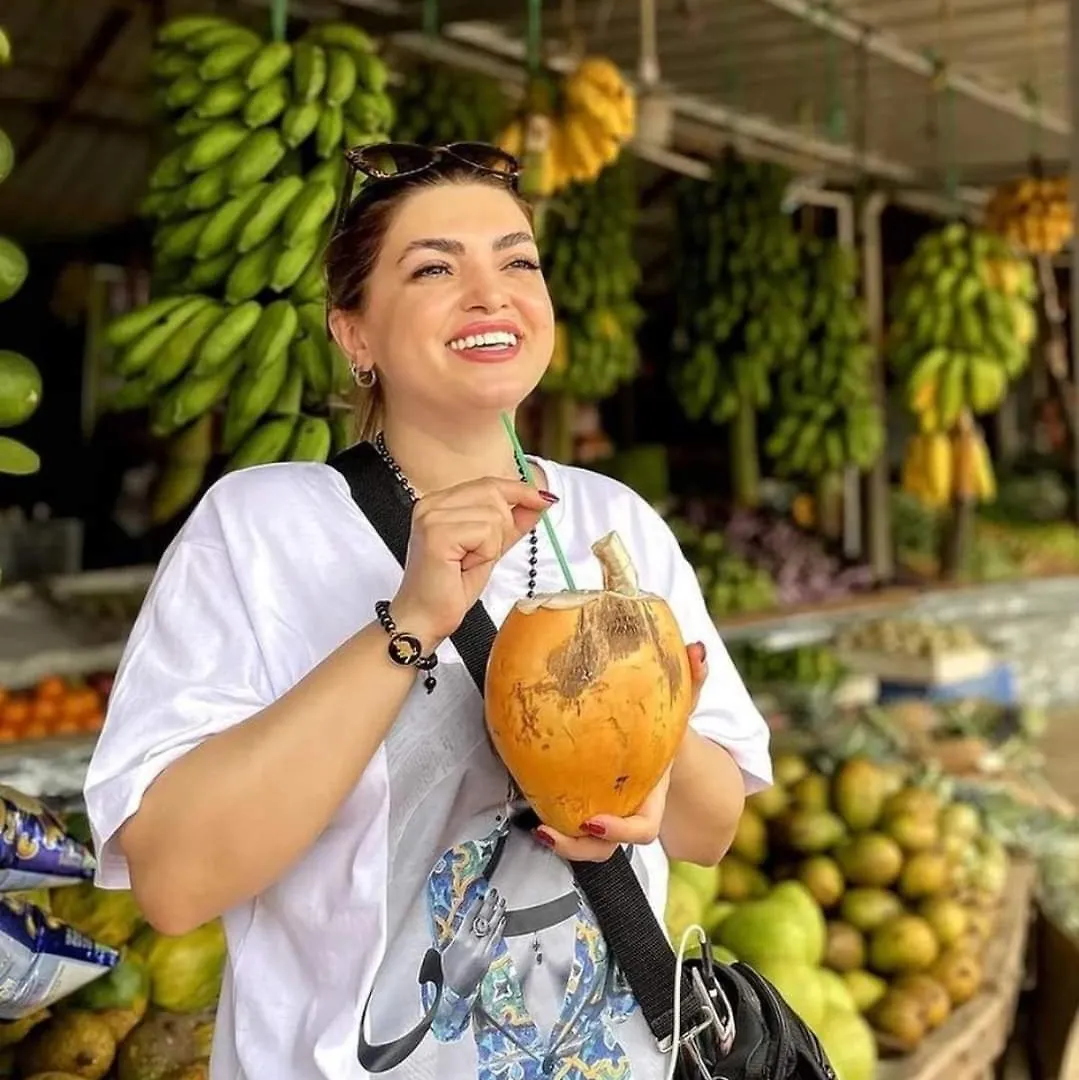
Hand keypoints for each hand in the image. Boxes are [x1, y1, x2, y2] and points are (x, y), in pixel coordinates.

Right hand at [392, 478, 554, 646]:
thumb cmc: (450, 589)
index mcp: (439, 502)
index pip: (488, 484)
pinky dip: (484, 553)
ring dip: (491, 545)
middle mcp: (431, 504)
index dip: (519, 490)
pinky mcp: (437, 534)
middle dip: (501, 528)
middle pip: (493, 494)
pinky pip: (485, 532)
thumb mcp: (489, 549)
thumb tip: (539, 502)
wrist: (425, 619)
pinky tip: (464, 566)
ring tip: (468, 563)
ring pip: (493, 515)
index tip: (543, 499)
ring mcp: (431, 517)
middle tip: (480, 555)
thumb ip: (512, 524)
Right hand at [442, 888, 505, 997]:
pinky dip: (500, 929)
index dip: (476, 906)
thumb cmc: (448, 971)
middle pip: (482, 919)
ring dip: (497, 913)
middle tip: (495, 892)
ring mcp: (480, 950)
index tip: (481, 896)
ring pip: (490, 928)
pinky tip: (503, 919)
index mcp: (459, 939)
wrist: (454, 990)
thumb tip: (460, 926)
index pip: (469, 917)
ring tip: (502, 902)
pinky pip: (495, 940)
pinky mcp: (488, 958)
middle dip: (489, 904)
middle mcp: (470, 943)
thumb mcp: (446, 951)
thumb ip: (454, 938)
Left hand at [533, 642, 709, 861]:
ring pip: (587, 845)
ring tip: (539, 828)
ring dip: (563, 844)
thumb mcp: (682, 703)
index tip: (594, 821)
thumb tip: (698, 649)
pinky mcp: (586, 802)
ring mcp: (608, 811)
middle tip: (551, 831)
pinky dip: (553, 817)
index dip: (621, 832)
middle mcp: (629, 808)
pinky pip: (570, 820)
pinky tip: (532, 808)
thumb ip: (692, 678)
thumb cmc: (669, 726)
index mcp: (652, 794)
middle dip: (580, 848)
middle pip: (607, 848)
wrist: (664, 743)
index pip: (643, 828)